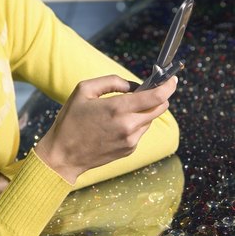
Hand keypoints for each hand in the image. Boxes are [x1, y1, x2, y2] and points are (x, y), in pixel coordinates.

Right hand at [35, 74, 176, 183]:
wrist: (63, 155)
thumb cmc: (70, 119)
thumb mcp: (84, 90)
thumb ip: (112, 81)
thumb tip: (134, 85)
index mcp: (117, 108)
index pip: (155, 97)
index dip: (168, 86)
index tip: (172, 79)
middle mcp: (128, 126)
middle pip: (159, 108)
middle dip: (159, 97)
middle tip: (148, 89)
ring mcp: (130, 140)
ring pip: (149, 120)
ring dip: (144, 110)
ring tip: (123, 107)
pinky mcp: (129, 150)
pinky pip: (140, 131)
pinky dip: (135, 123)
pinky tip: (116, 123)